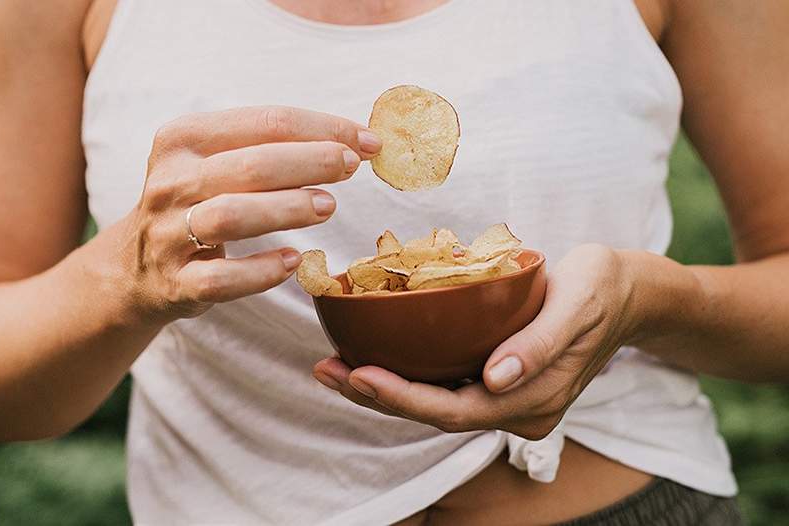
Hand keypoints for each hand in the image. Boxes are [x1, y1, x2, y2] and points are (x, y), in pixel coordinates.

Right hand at [118, 106, 381, 321]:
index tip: (367, 141)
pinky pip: (221, 279)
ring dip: (287, 209)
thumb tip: (351, 143)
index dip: (323, 128)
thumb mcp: (217, 163)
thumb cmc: (198, 203)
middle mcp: (171, 181)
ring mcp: (168, 234)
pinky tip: (295, 261)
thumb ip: (272, 149)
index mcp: (183, 139)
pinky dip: (262, 271)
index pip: (265, 121)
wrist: (135, 266)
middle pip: (251, 165)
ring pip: (232, 216)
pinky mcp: (175, 283)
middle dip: (310, 162)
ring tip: (328, 206)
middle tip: (350, 167)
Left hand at [314, 244, 645, 438]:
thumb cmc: (602, 289)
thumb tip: (494, 378)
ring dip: (383, 387)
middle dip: (376, 396)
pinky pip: (445, 385)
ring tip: (333, 366)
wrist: (629, 294)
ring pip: (434, 402)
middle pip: (434, 412)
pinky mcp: (499, 380)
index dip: (402, 397)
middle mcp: (516, 409)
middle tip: (325, 369)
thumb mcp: (578, 304)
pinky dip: (406, 374)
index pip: (455, 410)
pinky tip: (374, 356)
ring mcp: (507, 398)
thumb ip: (539, 346)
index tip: (357, 373)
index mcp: (534, 400)